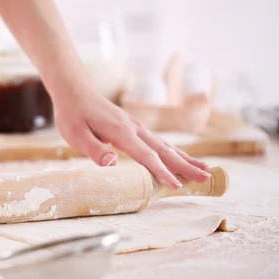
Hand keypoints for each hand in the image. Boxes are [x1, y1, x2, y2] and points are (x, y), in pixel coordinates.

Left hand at [53, 86, 210, 187]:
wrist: (75, 92)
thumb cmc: (73, 115)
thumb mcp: (76, 135)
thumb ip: (94, 150)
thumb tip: (112, 163)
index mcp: (121, 132)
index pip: (146, 155)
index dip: (161, 172)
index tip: (176, 186)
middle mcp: (134, 128)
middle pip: (164, 150)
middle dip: (185, 165)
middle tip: (205, 178)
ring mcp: (136, 126)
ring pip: (165, 145)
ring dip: (185, 159)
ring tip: (205, 170)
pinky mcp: (135, 127)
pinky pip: (158, 142)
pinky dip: (174, 152)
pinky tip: (182, 159)